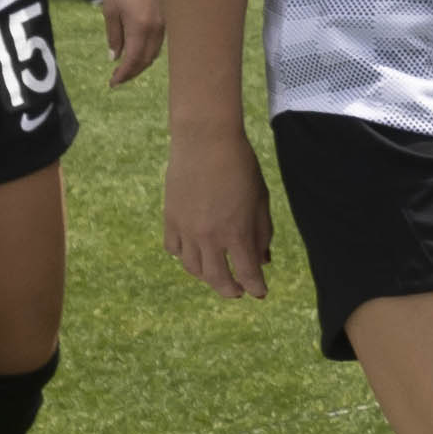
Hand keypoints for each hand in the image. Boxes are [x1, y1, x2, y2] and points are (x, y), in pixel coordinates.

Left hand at [95, 0, 169, 89]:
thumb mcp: (110, 10)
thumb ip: (114, 36)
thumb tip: (114, 58)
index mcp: (140, 27)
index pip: (133, 60)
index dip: (123, 74)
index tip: (112, 83)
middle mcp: (155, 29)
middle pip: (145, 60)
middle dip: (131, 72)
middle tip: (116, 79)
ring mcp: (163, 24)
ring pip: (153, 53)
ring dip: (140, 64)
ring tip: (124, 68)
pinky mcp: (165, 19)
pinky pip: (157, 43)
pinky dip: (147, 52)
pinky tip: (136, 51)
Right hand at [165, 113, 270, 302]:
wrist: (205, 140)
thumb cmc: (240, 166)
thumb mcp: (260, 200)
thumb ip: (262, 232)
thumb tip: (262, 260)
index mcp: (237, 232)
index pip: (247, 274)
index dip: (256, 287)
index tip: (260, 293)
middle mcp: (210, 237)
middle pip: (218, 279)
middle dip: (230, 289)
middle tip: (238, 291)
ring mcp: (187, 229)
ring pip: (193, 268)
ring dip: (207, 277)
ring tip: (216, 275)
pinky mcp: (170, 219)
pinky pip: (174, 249)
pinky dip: (184, 256)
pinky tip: (194, 253)